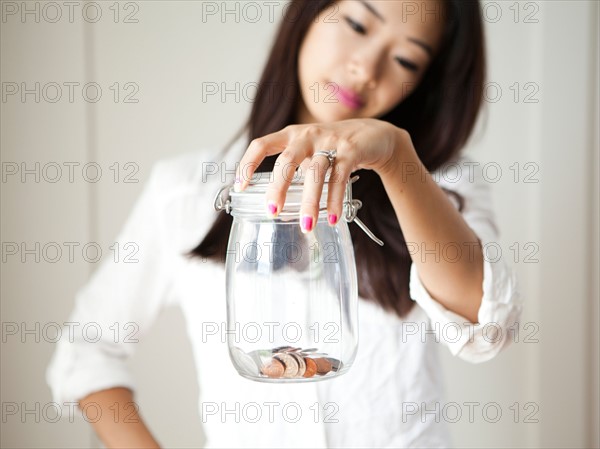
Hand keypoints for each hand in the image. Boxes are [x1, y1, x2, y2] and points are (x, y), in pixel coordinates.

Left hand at [235, 118, 407, 231]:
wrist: (373, 135)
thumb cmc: (333, 148)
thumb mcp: (308, 153)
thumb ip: (292, 171)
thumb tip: (273, 204)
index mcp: (290, 136)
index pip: (261, 145)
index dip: (247, 164)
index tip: (240, 187)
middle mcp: (307, 136)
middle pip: (286, 160)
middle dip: (278, 187)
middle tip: (272, 212)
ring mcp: (330, 142)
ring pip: (316, 173)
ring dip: (310, 201)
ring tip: (306, 226)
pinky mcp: (351, 151)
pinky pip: (340, 178)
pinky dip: (335, 200)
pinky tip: (333, 218)